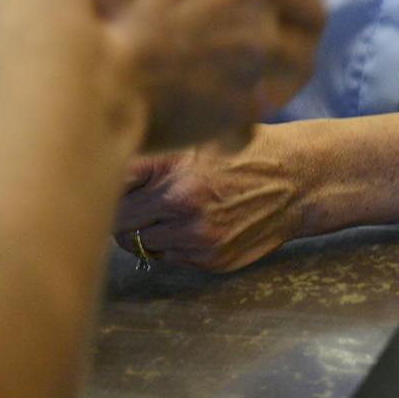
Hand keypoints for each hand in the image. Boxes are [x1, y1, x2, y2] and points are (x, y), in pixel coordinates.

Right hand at [0, 0, 322, 153]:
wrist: (61, 53)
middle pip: (308, 0)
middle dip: (294, 18)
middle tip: (266, 32)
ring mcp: (250, 44)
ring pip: (301, 59)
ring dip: (282, 72)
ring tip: (253, 86)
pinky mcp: (238, 101)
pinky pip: (261, 116)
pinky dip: (243, 124)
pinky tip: (219, 135)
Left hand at [113, 125, 307, 272]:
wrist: (298, 180)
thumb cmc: (243, 151)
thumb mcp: (195, 136)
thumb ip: (151, 152)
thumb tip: (100, 157)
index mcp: (172, 166)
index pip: (110, 185)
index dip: (101, 184)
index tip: (101, 181)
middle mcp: (181, 204)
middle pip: (117, 222)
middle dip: (116, 213)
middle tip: (124, 202)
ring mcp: (196, 236)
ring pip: (139, 243)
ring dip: (142, 231)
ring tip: (160, 211)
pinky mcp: (211, 260)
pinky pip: (168, 258)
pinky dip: (168, 244)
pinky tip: (187, 224)